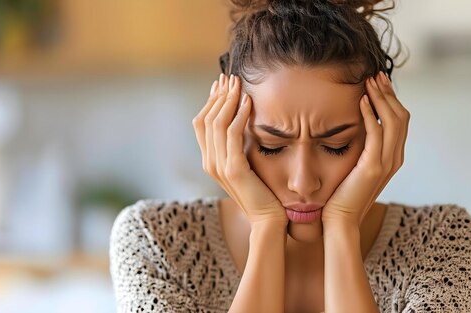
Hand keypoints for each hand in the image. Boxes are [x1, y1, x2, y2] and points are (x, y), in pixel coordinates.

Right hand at [192, 73, 287, 226]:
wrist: (268, 220)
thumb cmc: (263, 193)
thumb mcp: (247, 165)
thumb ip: (240, 146)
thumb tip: (242, 123)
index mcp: (210, 160)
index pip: (202, 123)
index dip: (211, 101)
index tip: (223, 84)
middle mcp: (209, 162)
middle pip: (205, 119)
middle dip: (218, 95)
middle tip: (230, 77)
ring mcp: (219, 166)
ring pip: (216, 123)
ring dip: (228, 100)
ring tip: (239, 84)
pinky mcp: (234, 169)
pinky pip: (232, 135)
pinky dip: (239, 115)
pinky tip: (249, 101)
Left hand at [321, 71, 409, 227]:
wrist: (338, 219)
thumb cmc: (341, 193)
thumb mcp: (354, 165)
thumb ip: (359, 147)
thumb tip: (351, 126)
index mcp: (392, 156)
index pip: (398, 120)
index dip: (390, 99)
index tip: (377, 82)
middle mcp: (394, 158)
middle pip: (401, 116)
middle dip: (389, 93)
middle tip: (375, 75)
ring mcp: (386, 163)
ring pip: (393, 121)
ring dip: (381, 98)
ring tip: (369, 82)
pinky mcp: (373, 167)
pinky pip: (376, 133)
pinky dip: (370, 114)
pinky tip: (360, 101)